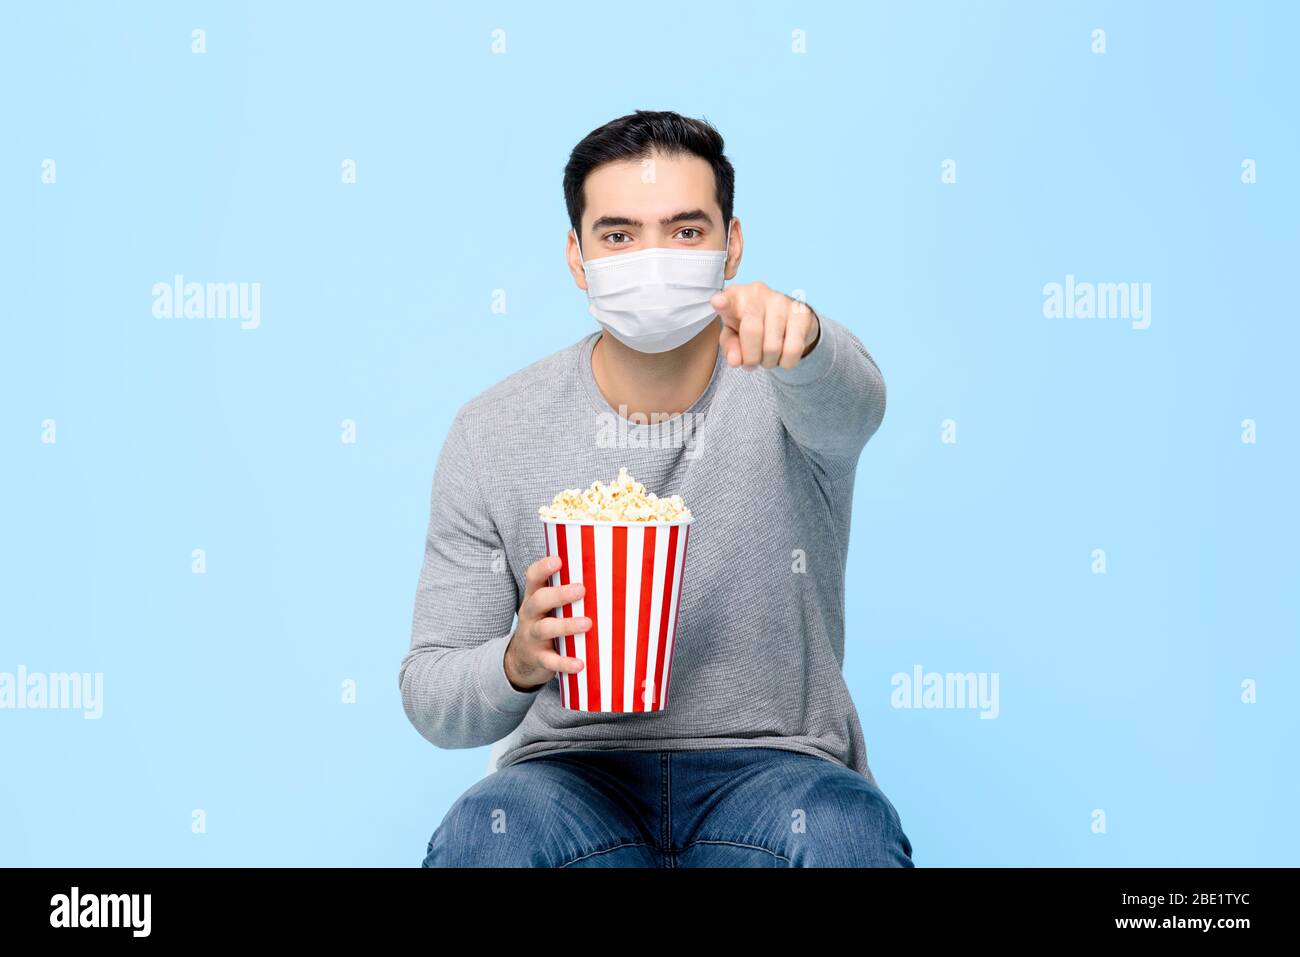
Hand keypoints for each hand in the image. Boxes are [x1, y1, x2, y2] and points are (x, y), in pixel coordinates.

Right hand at [503, 555, 588, 690]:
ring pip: (545, 629)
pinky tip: (579, 664)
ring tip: (587, 624)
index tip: (558, 560)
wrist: (520, 661)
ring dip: (566, 626)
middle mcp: (530, 615)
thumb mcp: (547, 608)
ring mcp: (532, 637)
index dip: (543, 568)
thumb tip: (610, 578)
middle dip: (559, 594)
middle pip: (539, 600)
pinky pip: (550, 661)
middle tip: (580, 589)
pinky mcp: (538, 659)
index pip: (533, 578)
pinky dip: (564, 663)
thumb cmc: (544, 625)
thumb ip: (566, 595)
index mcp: (534, 598)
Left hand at [711, 282, 819, 369]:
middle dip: (751, 358)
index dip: (723, 302)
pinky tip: (784, 355)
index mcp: (735, 296)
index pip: (728, 299)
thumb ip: (730, 347)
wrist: (786, 318)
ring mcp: (781, 300)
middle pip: (752, 331)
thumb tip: (736, 361)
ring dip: (769, 362)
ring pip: (773, 346)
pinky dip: (786, 362)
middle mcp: (757, 292)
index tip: (718, 302)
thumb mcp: (733, 335)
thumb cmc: (751, 326)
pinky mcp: (802, 312)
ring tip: (768, 356)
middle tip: (752, 362)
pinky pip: (793, 350)